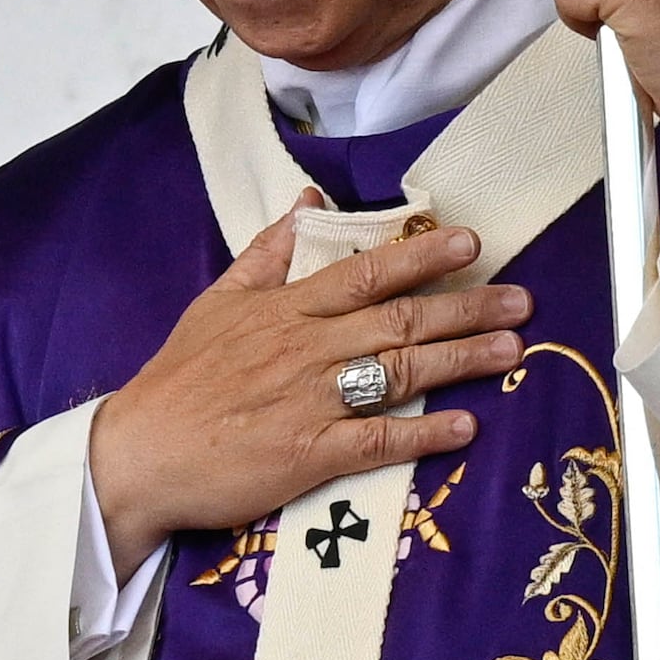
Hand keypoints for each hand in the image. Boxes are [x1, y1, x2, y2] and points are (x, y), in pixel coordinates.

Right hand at [85, 215, 532, 577]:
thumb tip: (309, 204)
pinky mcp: (308, 455)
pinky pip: (378, 441)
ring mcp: (310, 402)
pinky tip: (465, 428)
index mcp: (284, 310)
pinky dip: (424, 435)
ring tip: (512, 350)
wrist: (137, 454)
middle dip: (467, 307)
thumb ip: (267, 254)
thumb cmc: (177, 381)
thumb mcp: (215, 303)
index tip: (470, 243)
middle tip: (521, 300)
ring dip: (462, 360)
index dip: (422, 257)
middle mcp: (305, 349)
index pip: (365, 273)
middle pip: (400, 320)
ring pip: (400, 372)